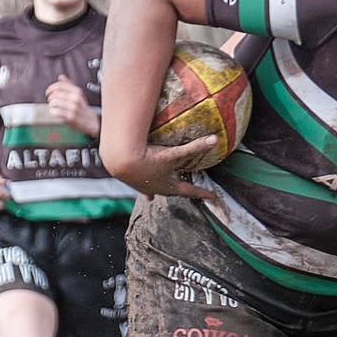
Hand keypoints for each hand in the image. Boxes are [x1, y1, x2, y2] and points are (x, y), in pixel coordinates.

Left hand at [46, 77, 99, 135]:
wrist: (90, 121)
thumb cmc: (81, 107)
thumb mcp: (78, 94)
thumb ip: (69, 85)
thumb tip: (61, 76)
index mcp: (77, 91)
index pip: (59, 85)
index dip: (50, 88)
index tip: (48, 92)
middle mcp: (76, 98)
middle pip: (55, 94)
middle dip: (50, 98)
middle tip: (51, 101)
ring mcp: (74, 108)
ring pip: (54, 102)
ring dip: (51, 105)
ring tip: (54, 107)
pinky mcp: (71, 117)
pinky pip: (56, 112)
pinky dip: (53, 112)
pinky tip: (56, 112)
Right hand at [104, 136, 220, 199]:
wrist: (121, 161)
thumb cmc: (150, 159)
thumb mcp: (175, 153)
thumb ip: (195, 147)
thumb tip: (215, 140)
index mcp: (170, 187)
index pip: (191, 191)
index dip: (203, 193)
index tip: (214, 197)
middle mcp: (157, 189)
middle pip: (173, 191)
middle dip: (181, 191)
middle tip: (188, 193)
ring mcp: (143, 187)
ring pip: (154, 190)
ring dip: (158, 191)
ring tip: (154, 197)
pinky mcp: (131, 180)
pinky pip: (140, 185)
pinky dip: (143, 188)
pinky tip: (141, 189)